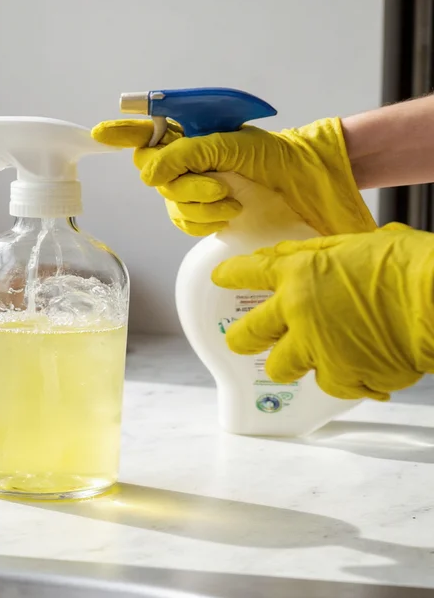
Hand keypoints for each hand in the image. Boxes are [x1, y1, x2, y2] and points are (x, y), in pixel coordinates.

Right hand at [91, 117, 375, 236]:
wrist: (306, 185)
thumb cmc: (273, 157)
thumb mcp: (230, 145)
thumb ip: (186, 153)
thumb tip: (149, 174)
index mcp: (188, 135)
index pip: (144, 131)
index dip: (121, 133)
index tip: (100, 134)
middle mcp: (184, 161)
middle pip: (152, 174)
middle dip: (183, 183)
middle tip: (217, 184)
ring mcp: (191, 189)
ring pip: (170, 202)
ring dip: (200, 205)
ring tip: (231, 200)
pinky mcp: (202, 215)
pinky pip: (184, 223)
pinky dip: (204, 221)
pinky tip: (226, 215)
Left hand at [212, 223, 433, 400]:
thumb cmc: (410, 265)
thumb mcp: (356, 244)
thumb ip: (315, 255)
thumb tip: (288, 255)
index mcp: (299, 274)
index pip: (247, 272)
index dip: (229, 275)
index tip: (220, 278)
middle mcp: (298, 313)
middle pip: (246, 336)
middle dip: (240, 339)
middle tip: (244, 339)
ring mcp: (318, 349)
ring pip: (281, 368)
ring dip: (293, 363)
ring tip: (313, 355)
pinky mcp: (344, 378)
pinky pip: (330, 386)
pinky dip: (343, 378)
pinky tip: (359, 366)